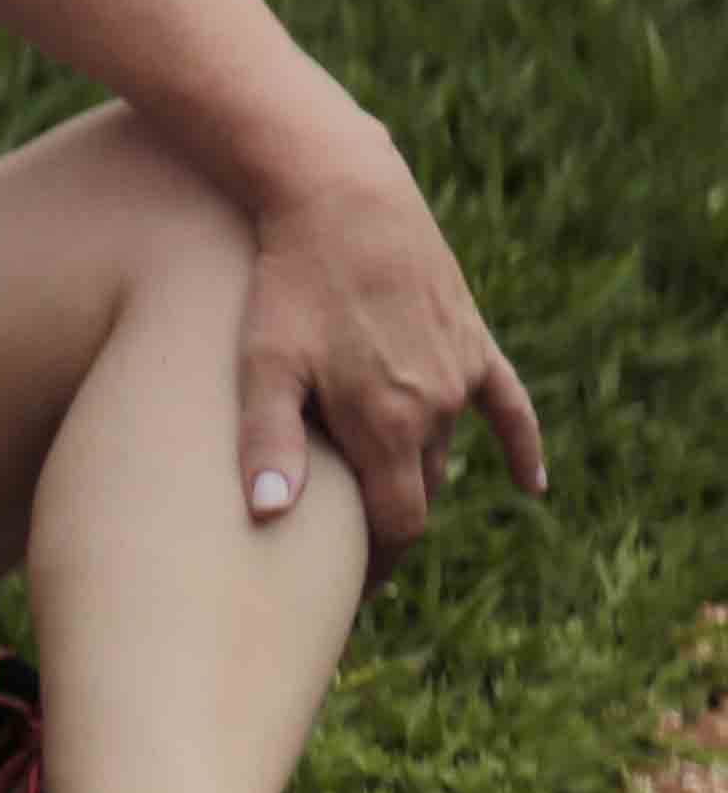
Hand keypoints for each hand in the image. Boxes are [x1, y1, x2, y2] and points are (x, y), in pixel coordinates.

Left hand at [235, 127, 542, 569]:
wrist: (341, 199)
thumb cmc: (287, 283)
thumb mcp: (264, 364)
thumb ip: (268, 442)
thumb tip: (268, 517)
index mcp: (386, 424)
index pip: (396, 523)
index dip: (374, 565)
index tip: (345, 593)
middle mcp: (435, 407)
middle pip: (421, 491)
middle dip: (390, 528)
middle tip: (353, 558)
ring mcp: (460, 374)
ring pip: (445, 449)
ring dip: (420, 478)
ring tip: (386, 510)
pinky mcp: (473, 341)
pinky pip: (509, 406)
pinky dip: (520, 447)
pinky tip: (528, 485)